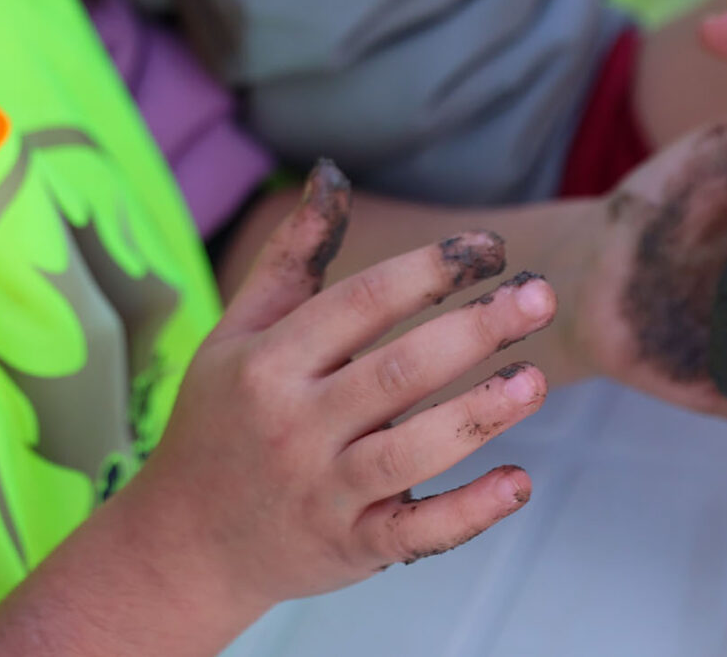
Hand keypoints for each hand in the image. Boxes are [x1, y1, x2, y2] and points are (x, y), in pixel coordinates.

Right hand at [115, 162, 554, 612]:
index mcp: (270, 362)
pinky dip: (470, 510)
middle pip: (399, 371)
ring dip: (481, 414)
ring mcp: (324, 491)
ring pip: (413, 451)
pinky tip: (519, 481)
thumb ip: (291, 258)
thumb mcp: (236, 332)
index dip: (431, 270)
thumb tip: (332, 176)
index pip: (362, 303)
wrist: (186, 542)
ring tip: (536, 380)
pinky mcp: (351, 549)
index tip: (492, 249)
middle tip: (540, 298)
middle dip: (475, 330)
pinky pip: (418, 532)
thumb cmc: (222, 420)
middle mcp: (295, 424)